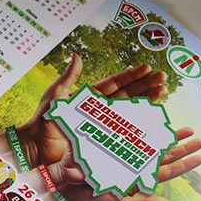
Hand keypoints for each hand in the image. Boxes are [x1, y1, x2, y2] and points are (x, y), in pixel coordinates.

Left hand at [15, 53, 167, 167]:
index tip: (147, 68)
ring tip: (163, 92)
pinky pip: (125, 129)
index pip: (115, 83)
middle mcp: (99, 109)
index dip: (131, 75)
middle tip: (163, 78)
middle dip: (146, 85)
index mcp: (90, 96)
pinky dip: (140, 122)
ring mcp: (103, 124)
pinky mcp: (104, 139)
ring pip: (131, 110)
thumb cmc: (43, 120)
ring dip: (147, 100)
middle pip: (128, 94)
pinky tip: (154, 115)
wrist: (37, 146)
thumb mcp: (56, 95)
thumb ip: (69, 77)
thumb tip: (77, 54)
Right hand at [47, 127, 200, 200]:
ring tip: (188, 128)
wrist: (69, 186)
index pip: (167, 171)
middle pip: (165, 156)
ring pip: (154, 143)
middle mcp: (136, 165)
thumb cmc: (93, 198)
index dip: (184, 165)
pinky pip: (134, 133)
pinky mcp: (113, 144)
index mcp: (140, 180)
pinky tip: (157, 120)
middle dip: (183, 148)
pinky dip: (146, 127)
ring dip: (170, 136)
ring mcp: (126, 154)